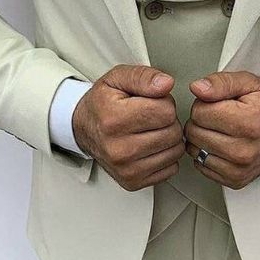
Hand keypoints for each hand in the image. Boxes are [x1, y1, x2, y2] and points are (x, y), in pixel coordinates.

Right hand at [72, 65, 185, 190]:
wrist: (83, 129)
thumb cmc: (103, 103)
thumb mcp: (118, 78)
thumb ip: (144, 76)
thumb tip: (166, 83)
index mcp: (114, 119)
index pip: (166, 111)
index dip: (163, 102)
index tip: (150, 103)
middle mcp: (118, 148)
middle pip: (172, 132)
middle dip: (167, 121)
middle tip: (150, 117)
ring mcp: (125, 169)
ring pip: (175, 151)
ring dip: (169, 139)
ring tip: (150, 131)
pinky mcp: (132, 182)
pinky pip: (171, 169)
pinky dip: (166, 156)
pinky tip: (151, 147)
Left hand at [183, 71, 259, 188]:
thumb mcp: (248, 83)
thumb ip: (221, 82)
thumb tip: (198, 88)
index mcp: (248, 122)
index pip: (199, 112)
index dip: (204, 104)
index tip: (218, 105)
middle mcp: (244, 150)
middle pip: (194, 132)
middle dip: (201, 121)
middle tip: (219, 117)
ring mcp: (239, 168)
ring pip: (195, 150)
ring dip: (201, 138)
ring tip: (220, 131)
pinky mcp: (235, 180)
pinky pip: (201, 165)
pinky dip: (206, 154)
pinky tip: (219, 145)